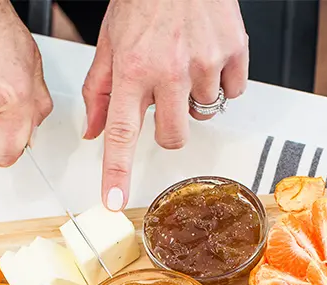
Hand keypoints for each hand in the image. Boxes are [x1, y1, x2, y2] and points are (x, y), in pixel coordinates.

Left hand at [82, 0, 248, 209]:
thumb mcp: (109, 41)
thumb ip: (99, 90)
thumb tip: (92, 131)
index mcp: (132, 68)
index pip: (121, 133)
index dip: (117, 172)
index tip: (114, 201)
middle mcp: (169, 69)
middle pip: (172, 136)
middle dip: (168, 129)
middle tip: (164, 101)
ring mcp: (205, 62)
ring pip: (203, 113)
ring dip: (194, 99)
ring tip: (185, 65)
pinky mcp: (234, 52)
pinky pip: (232, 92)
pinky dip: (222, 82)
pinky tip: (208, 57)